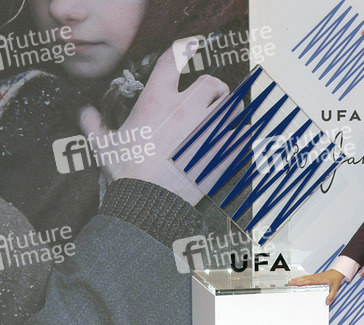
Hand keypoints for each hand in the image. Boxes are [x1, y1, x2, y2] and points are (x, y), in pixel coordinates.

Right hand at [78, 45, 229, 203]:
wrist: (149, 202)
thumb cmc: (127, 173)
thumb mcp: (104, 145)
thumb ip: (94, 124)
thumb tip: (85, 113)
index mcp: (157, 102)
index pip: (171, 62)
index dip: (183, 49)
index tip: (191, 47)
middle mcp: (186, 111)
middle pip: (212, 84)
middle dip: (215, 87)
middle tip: (214, 95)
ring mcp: (207, 131)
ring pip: (232, 108)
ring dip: (231, 109)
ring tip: (227, 116)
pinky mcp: (221, 152)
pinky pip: (242, 135)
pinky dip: (242, 134)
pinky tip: (239, 137)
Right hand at [288, 269, 344, 304]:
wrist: (337, 273)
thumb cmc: (335, 279)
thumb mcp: (335, 288)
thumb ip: (331, 296)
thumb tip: (327, 302)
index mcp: (319, 280)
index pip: (308, 281)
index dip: (301, 282)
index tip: (295, 284)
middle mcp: (315, 277)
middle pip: (304, 279)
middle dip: (296, 281)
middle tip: (289, 283)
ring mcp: (314, 276)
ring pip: (304, 278)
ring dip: (297, 279)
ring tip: (290, 282)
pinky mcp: (314, 276)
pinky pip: (306, 277)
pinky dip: (300, 278)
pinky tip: (297, 280)